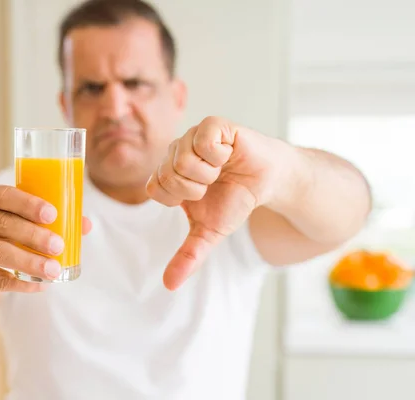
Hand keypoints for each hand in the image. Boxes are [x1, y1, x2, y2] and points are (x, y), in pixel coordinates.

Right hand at [0, 185, 91, 291]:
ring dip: (29, 262)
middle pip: (3, 225)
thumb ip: (44, 218)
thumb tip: (85, 225)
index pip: (3, 195)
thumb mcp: (14, 218)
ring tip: (53, 270)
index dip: (28, 204)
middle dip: (35, 236)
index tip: (52, 214)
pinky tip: (40, 286)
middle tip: (59, 246)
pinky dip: (20, 284)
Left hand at [146, 116, 286, 289]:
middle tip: (214, 182)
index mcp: (169, 174)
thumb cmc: (236, 200)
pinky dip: (219, 155)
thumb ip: (188, 256)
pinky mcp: (214, 125)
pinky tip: (228, 154)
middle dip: (196, 188)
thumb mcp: (210, 232)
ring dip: (209, 173)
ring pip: (183, 159)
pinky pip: (203, 140)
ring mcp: (193, 136)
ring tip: (222, 169)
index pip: (155, 189)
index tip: (200, 196)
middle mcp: (176, 152)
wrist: (269, 182)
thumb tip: (169, 285)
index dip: (180, 198)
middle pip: (167, 175)